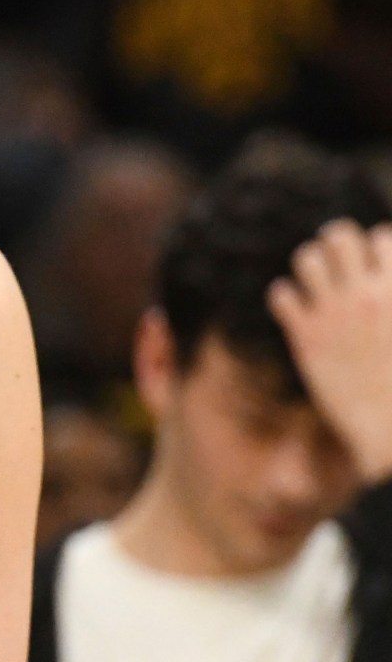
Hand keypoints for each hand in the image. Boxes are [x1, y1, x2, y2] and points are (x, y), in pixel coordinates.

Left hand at [272, 220, 391, 482]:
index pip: (382, 237)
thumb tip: (387, 287)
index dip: (377, 247)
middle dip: (336, 242)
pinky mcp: (306, 336)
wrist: (391, 426)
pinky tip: (296, 309)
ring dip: (310, 265)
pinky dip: (285, 296)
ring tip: (315, 282)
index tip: (374, 263)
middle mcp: (365, 294)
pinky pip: (281, 294)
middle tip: (339, 261)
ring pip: (306, 258)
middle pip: (339, 235)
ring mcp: (333, 313)